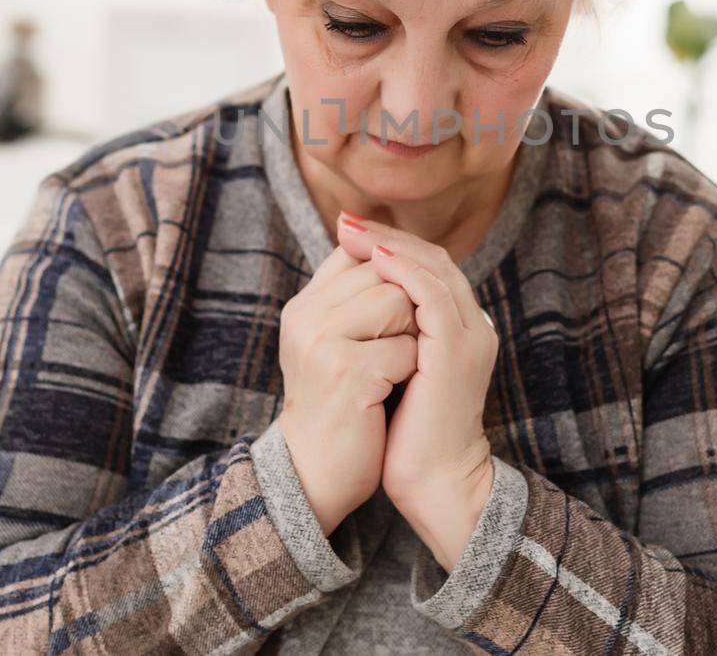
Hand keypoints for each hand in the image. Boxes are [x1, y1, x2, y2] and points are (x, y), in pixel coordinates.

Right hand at [277, 243, 418, 535]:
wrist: (317, 473)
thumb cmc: (339, 406)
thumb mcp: (334, 342)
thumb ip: (354, 295)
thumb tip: (392, 243)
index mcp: (303, 305)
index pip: (358, 251)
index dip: (393, 272)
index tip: (399, 312)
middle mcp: (306, 317)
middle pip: (385, 272)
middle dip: (409, 307)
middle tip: (399, 347)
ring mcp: (323, 343)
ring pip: (399, 303)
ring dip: (413, 336)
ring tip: (394, 368)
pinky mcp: (348, 373)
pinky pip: (407, 347)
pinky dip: (412, 369)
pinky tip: (393, 392)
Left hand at [335, 211, 497, 571]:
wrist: (436, 481)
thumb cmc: (408, 435)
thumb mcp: (397, 370)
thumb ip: (389, 335)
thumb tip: (350, 303)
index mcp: (460, 329)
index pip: (429, 267)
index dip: (391, 244)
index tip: (350, 232)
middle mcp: (473, 325)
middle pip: (434, 258)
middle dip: (387, 235)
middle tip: (347, 220)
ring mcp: (470, 336)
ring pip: (434, 269)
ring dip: (390, 245)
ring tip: (352, 231)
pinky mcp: (456, 350)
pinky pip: (432, 296)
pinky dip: (403, 271)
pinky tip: (373, 259)